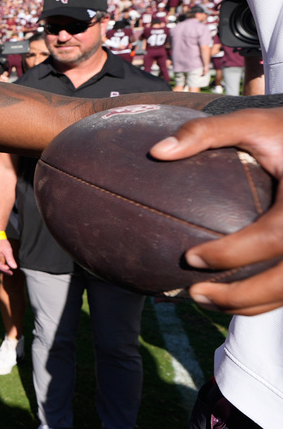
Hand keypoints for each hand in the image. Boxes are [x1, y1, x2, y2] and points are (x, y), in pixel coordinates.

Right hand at [0, 239, 16, 274]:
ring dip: (1, 268)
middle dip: (2, 271)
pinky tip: (5, 265)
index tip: (11, 272)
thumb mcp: (7, 250)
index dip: (5, 270)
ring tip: (8, 269)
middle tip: (10, 273)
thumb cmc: (1, 241)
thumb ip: (10, 259)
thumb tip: (14, 267)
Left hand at [150, 108, 282, 314]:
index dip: (233, 253)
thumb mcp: (252, 123)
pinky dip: (261, 298)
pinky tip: (225, 297)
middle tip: (194, 293)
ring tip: (202, 299)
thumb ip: (206, 132)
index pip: (274, 238)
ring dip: (249, 304)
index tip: (191, 257)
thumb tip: (157, 151)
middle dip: (241, 296)